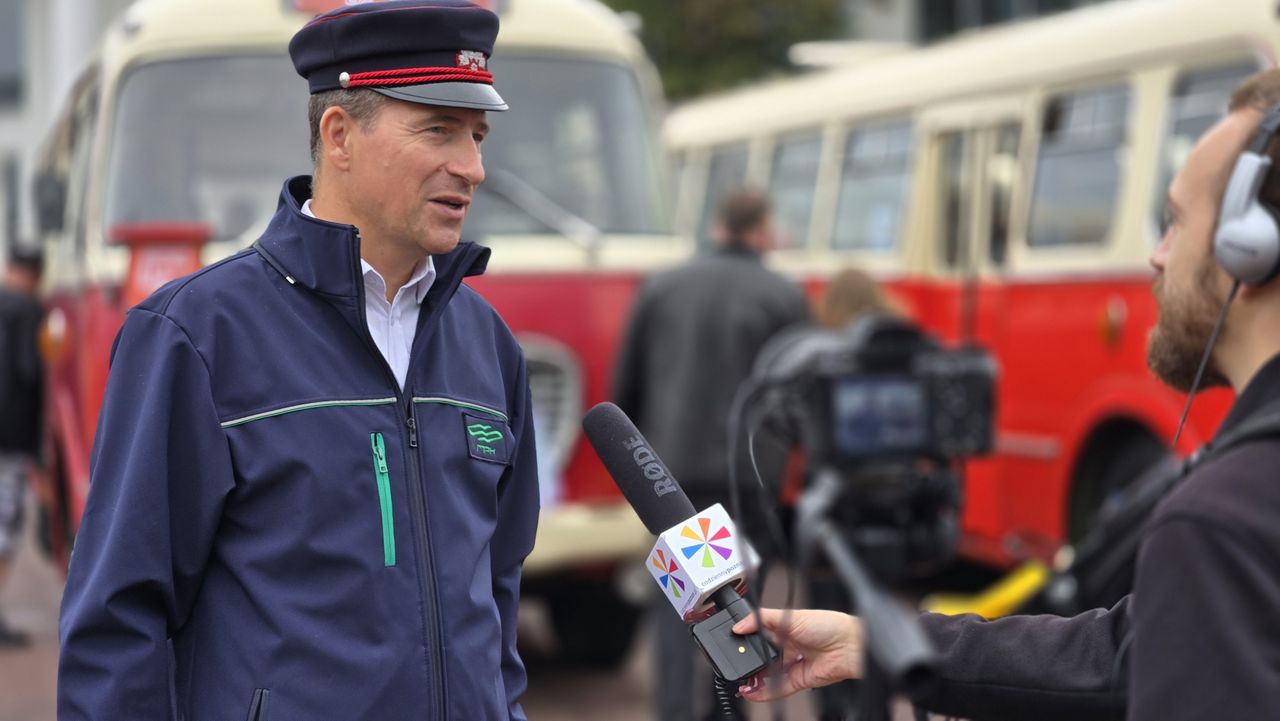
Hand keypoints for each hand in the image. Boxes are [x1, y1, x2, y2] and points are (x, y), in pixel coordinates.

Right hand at [732, 608, 862, 701]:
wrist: (849, 646)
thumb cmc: (828, 625)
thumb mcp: (789, 616)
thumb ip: (761, 619)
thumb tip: (739, 624)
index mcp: (786, 628)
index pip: (761, 635)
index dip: (747, 640)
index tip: (734, 643)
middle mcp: (790, 647)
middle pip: (763, 657)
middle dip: (749, 662)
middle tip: (736, 665)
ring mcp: (794, 664)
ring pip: (769, 676)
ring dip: (754, 680)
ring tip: (741, 682)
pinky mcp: (800, 680)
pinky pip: (778, 689)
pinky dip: (764, 693)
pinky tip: (752, 692)